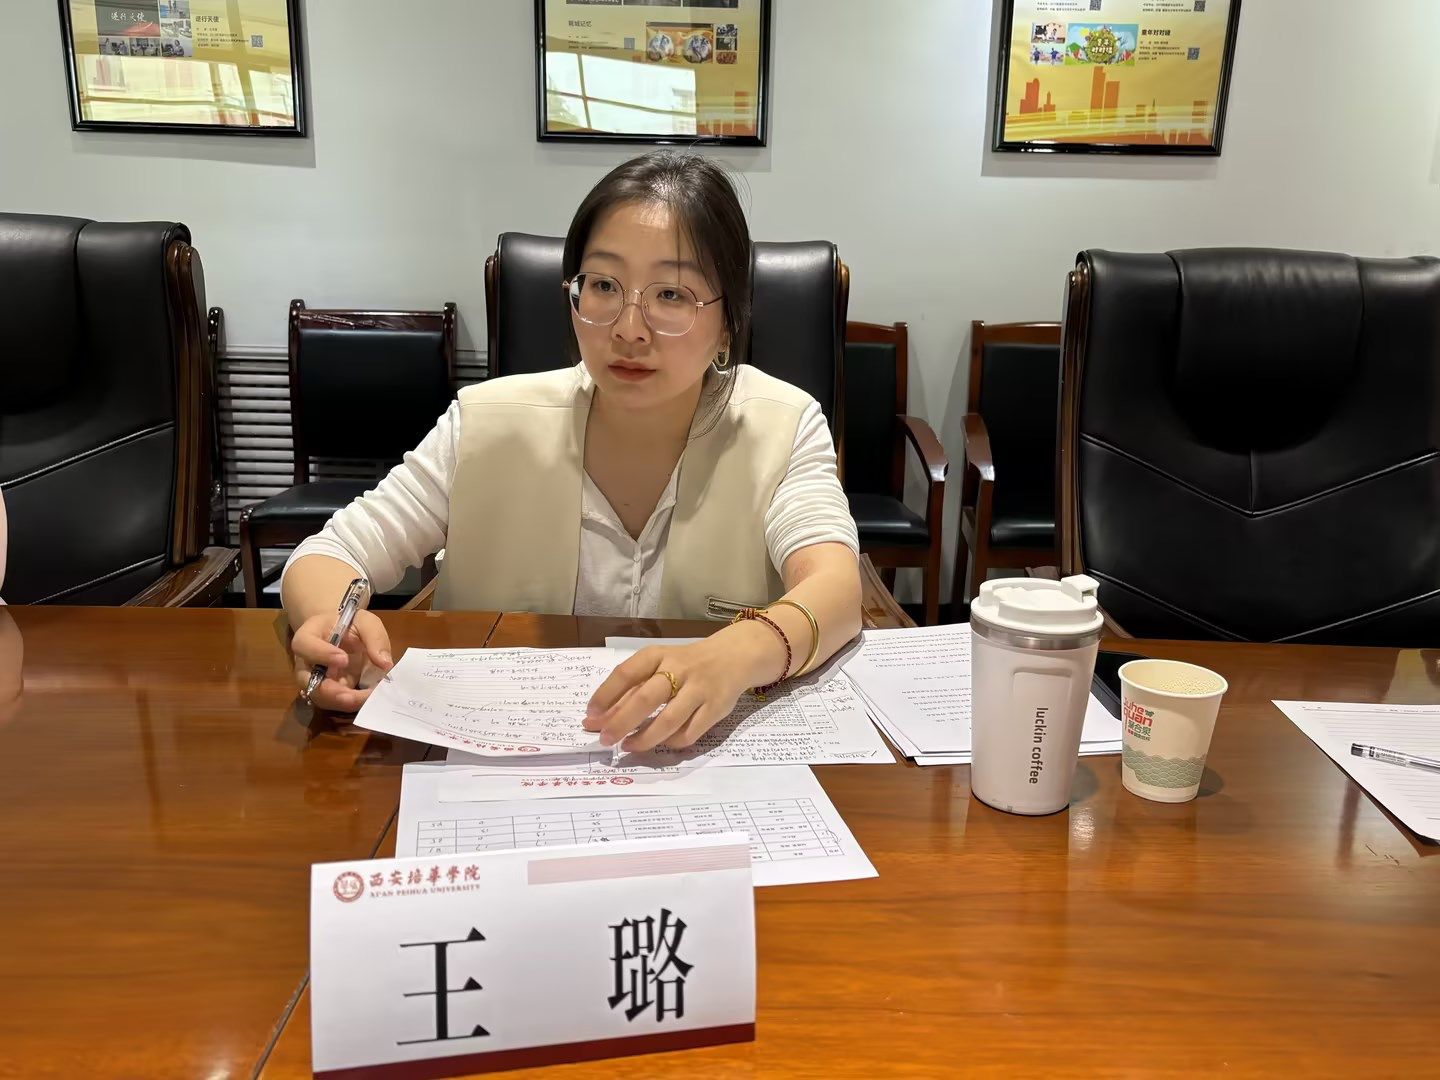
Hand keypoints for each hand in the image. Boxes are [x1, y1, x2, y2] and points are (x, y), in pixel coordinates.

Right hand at [290, 609, 393, 715]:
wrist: (343, 634)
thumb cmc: (350, 624)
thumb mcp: (365, 621)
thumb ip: (374, 637)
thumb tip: (385, 664)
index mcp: (307, 636)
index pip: (305, 646)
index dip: (322, 654)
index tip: (344, 659)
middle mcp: (305, 663)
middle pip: (307, 681)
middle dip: (331, 692)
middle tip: (353, 696)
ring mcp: (314, 681)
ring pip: (321, 698)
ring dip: (344, 702)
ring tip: (367, 699)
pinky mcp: (327, 693)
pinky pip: (335, 703)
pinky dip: (352, 704)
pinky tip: (369, 701)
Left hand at [584, 632, 766, 751]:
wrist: (734, 657)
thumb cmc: (685, 664)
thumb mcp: (657, 666)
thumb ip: (629, 691)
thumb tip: (595, 720)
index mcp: (658, 654)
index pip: (626, 673)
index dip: (606, 695)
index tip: (590, 715)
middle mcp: (679, 669)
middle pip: (646, 698)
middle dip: (621, 722)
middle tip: (605, 740)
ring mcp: (699, 689)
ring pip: (669, 720)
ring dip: (644, 738)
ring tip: (628, 746)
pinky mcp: (716, 708)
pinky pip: (690, 732)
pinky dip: (671, 742)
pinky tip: (659, 744)